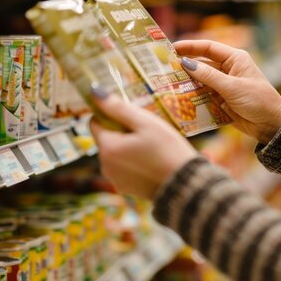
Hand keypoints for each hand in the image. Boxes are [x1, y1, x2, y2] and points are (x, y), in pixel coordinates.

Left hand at [89, 85, 197, 199]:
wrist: (185, 185)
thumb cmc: (167, 150)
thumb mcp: (146, 123)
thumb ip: (118, 108)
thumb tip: (95, 91)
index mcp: (108, 148)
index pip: (94, 122)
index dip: (111, 115)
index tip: (132, 117)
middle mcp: (105, 165)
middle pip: (106, 138)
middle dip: (122, 132)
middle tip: (147, 133)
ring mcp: (114, 178)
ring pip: (115, 153)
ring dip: (127, 147)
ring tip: (152, 148)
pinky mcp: (125, 188)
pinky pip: (123, 167)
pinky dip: (133, 162)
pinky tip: (152, 162)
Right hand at [174, 40, 280, 143]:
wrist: (272, 126)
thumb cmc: (259, 101)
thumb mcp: (233, 87)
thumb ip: (209, 76)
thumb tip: (186, 64)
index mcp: (235, 59)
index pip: (209, 48)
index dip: (190, 46)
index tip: (172, 49)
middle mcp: (228, 70)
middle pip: (201, 64)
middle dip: (185, 67)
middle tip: (164, 69)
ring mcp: (223, 86)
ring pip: (200, 81)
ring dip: (187, 84)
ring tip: (168, 85)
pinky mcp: (220, 101)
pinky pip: (203, 96)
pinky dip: (192, 97)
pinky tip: (179, 99)